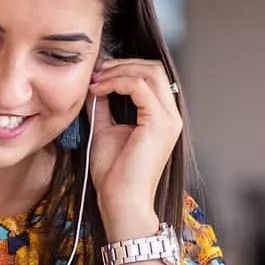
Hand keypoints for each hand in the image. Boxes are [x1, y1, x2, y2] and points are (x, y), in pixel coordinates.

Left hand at [86, 58, 182, 229]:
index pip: (151, 76)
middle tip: (96, 71)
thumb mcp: (105, 130)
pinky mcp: (159, 123)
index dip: (124, 68)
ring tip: (95, 80)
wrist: (120, 201)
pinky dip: (117, 82)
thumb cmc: (114, 175)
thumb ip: (103, 107)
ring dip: (118, 71)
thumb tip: (94, 85)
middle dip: (122, 64)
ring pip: (149, 72)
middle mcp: (171, 116)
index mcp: (161, 118)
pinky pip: (140, 86)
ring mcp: (168, 119)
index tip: (97, 73)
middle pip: (154, 68)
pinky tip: (99, 89)